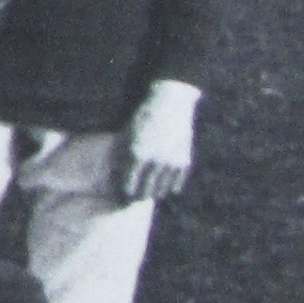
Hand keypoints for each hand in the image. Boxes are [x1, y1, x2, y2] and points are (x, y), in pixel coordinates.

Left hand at [115, 80, 199, 201]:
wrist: (171, 103)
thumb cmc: (143, 117)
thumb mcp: (128, 135)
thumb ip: (124, 156)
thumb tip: (118, 178)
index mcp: (136, 155)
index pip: (129, 186)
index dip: (125, 193)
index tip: (123, 196)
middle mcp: (154, 161)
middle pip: (145, 192)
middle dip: (139, 197)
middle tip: (135, 199)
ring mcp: (171, 163)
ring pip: (161, 191)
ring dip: (155, 194)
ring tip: (150, 194)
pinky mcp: (184, 161)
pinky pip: (176, 184)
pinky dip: (170, 188)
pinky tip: (166, 189)